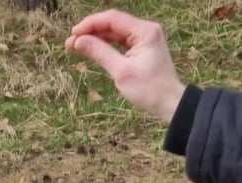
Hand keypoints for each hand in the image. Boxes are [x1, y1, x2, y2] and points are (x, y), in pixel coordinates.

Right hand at [65, 9, 185, 122]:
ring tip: (76, 47)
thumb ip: (99, 53)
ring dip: (96, 38)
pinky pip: (120, 42)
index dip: (90, 24)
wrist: (170, 104)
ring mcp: (145, 38)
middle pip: (112, 24)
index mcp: (145, 31)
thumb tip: (78, 41)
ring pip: (115, 33)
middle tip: (70, 43)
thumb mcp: (121, 72)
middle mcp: (146, 30)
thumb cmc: (150, 90)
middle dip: (90, 32)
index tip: (73, 34)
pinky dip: (106, 45)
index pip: (112, 19)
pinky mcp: (142, 48)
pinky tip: (92, 49)